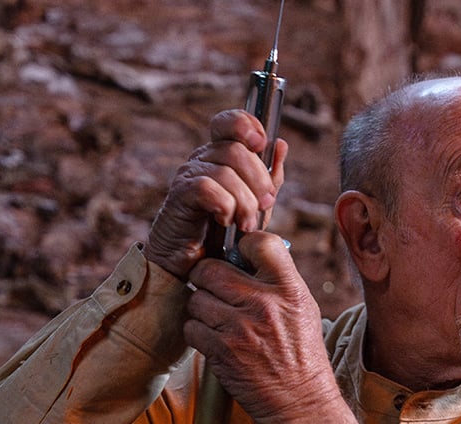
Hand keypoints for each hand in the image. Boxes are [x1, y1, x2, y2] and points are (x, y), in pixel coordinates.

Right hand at [145, 110, 287, 279]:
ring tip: (245, 223)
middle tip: (264, 205)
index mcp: (221, 155)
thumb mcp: (255, 204)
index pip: (230, 122)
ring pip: (225, 172)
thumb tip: (280, 144)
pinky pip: (208, 189)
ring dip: (244, 201)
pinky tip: (225, 220)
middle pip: (236, 149)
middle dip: (258, 180)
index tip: (261, 143)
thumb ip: (269, 177)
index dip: (247, 125)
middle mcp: (203, 158)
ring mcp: (189, 174)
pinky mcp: (180, 195)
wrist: (193, 264)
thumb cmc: (224, 232)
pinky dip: (224, 206)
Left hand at [182, 232, 340, 423]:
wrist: (299, 402)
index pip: (259, 243)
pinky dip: (198, 332)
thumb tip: (244, 253)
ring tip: (218, 318)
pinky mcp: (221, 351)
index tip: (238, 257)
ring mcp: (240, 328)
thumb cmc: (301, 354)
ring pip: (196, 299)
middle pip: (211, 269)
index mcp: (289, 290)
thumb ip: (278, 280)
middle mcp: (264, 304)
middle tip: (214, 286)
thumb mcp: (303, 308)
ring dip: (201, 307)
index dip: (242, 246)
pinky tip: (215, 338)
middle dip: (207, 276)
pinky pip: (191, 327)